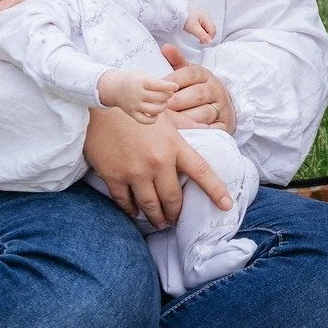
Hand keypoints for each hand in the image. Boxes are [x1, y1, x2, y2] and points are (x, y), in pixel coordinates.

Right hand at [83, 107, 232, 229]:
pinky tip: (135, 212)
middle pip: (173, 198)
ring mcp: (135, 171)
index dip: (216, 191)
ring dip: (156, 217)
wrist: (100, 104)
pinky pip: (124, 202)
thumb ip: (189, 126)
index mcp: (174, 146)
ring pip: (150, 205)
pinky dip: (131, 210)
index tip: (226, 205)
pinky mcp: (114, 176)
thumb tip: (213, 129)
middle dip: (175, 212)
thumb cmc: (136, 108)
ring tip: (159, 222)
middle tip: (175, 219)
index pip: (201, 172)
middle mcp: (157, 162)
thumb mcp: (166, 115)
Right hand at [97, 69, 175, 121]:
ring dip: (163, 107)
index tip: (175, 86)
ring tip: (163, 103)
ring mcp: (133, 105)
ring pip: (154, 110)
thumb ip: (156, 81)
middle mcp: (136, 94)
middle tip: (168, 94)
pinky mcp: (131, 113)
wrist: (114, 87)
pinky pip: (144, 120)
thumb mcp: (143, 75)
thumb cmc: (133, 80)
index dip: (169, 86)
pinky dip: (153, 119)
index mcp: (140, 82)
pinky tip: (155, 114)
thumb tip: (172, 89)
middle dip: (167, 96)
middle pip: (159, 98)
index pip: (158, 85)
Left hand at [160, 43, 235, 132]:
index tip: (159, 87)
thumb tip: (165, 48)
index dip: (174, 80)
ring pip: (203, 113)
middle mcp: (216, 89)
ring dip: (185, 118)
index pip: (190, 73)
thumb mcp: (188, 75)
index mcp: (205, 75)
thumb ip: (176, 62)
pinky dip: (198, 131)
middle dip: (177, 102)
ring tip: (168, 122)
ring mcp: (221, 107)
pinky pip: (211, 129)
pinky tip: (184, 132)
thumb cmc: (197, 90)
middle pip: (196, 94)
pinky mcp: (224, 124)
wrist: (221, 108)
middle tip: (160, 107)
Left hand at [183, 10, 215, 43]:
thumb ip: (202, 35)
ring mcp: (203, 19)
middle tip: (200, 41)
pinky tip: (196, 32)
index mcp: (207, 18)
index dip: (209, 38)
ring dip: (204, 35)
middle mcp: (207, 18)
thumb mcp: (193, 28)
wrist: (177, 13)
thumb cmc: (184, 18)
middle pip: (212, 30)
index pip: (213, 31)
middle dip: (208, 36)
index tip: (202, 42)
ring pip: (208, 29)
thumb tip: (210, 42)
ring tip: (197, 36)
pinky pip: (204, 28)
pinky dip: (202, 32)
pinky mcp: (200, 20)